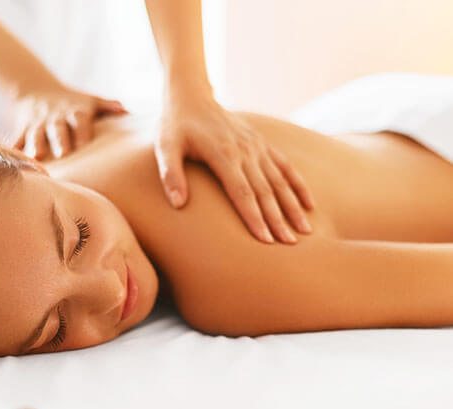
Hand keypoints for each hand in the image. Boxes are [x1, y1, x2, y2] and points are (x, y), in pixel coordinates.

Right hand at [9, 84, 126, 159]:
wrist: (35, 88)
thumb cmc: (71, 101)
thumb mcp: (90, 100)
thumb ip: (107, 106)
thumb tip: (126, 111)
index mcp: (74, 111)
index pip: (79, 119)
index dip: (82, 130)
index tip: (84, 143)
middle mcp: (55, 116)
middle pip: (57, 127)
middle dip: (59, 139)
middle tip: (64, 154)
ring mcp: (38, 123)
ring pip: (35, 133)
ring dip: (36, 145)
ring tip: (37, 159)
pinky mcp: (23, 128)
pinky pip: (18, 139)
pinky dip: (14, 150)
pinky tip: (12, 163)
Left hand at [154, 86, 315, 243]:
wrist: (191, 96)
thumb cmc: (174, 125)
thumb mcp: (165, 147)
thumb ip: (171, 175)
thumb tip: (178, 204)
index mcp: (223, 154)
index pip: (242, 192)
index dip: (254, 217)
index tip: (265, 240)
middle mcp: (245, 151)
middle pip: (265, 191)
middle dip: (278, 219)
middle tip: (289, 244)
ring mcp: (256, 146)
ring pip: (280, 181)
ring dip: (293, 206)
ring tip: (304, 231)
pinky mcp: (261, 143)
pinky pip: (285, 166)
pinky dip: (298, 185)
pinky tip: (309, 204)